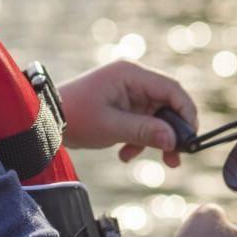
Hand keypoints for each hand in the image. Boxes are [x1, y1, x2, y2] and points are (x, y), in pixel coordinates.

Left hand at [57, 60, 198, 167]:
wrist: (45, 121)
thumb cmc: (75, 117)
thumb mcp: (111, 127)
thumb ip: (144, 131)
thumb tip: (173, 140)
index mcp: (131, 74)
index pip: (171, 88)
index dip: (186, 111)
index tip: (191, 137)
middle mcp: (133, 79)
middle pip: (167, 103)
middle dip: (172, 130)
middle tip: (177, 155)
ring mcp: (128, 93)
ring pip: (156, 116)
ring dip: (157, 139)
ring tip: (161, 162)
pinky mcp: (122, 106)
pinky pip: (142, 122)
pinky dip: (141, 139)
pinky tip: (126, 155)